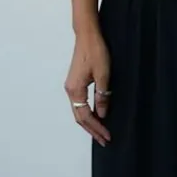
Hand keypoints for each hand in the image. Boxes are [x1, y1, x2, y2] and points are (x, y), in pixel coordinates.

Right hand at [65, 29, 111, 145]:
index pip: (85, 116)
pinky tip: (96, 116)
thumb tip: (102, 114)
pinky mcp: (75, 82)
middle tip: (104, 140)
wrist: (87, 36)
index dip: (96, 128)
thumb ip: (102, 96)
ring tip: (100, 132)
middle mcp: (70, 90)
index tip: (106, 136)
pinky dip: (87, 113)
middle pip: (79, 117)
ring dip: (89, 122)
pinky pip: (80, 103)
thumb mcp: (103, 75)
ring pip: (79, 111)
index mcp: (75, 90)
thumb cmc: (95, 52)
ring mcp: (71, 87)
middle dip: (92, 130)